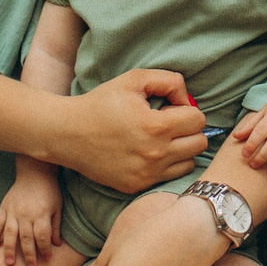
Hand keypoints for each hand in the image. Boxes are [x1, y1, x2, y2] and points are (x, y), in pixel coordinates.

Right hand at [0, 175, 61, 265]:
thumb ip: (55, 226)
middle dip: (29, 255)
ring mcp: (13, 211)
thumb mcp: (57, 206)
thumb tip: (56, 244)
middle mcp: (26, 214)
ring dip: (9, 250)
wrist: (34, 172)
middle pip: (26, 238)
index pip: (42, 236)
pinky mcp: (4, 207)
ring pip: (10, 234)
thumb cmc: (48, 191)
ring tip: (9, 263)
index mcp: (41, 214)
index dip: (45, 249)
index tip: (47, 259)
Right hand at [64, 68, 205, 192]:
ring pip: (189, 162)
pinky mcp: (136, 186)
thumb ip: (169, 81)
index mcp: (157, 126)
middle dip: (189, 129)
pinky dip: (166, 165)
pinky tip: (149, 153)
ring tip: (161, 139)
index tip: (170, 107)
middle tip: (168, 123)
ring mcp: (147, 174)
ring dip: (181, 149)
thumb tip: (188, 99)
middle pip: (199, 143)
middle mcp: (155, 154)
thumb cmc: (100, 103)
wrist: (66, 134)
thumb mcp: (134, 79)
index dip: (187, 108)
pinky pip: (169, 177)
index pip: (198, 119)